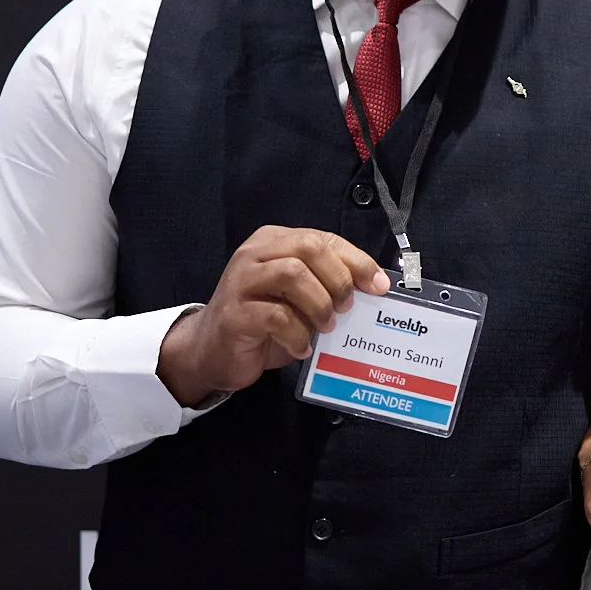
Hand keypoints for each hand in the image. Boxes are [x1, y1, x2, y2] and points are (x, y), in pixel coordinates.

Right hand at [157, 226, 388, 405]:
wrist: (211, 351)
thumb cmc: (263, 323)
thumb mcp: (299, 298)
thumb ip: (325, 285)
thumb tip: (373, 288)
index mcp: (275, 241)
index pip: (323, 239)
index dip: (356, 260)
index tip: (379, 285)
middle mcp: (255, 254)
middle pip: (308, 248)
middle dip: (338, 278)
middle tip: (346, 307)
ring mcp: (240, 281)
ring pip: (291, 274)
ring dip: (319, 303)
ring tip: (326, 326)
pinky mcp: (233, 313)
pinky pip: (275, 316)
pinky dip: (297, 334)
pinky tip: (302, 348)